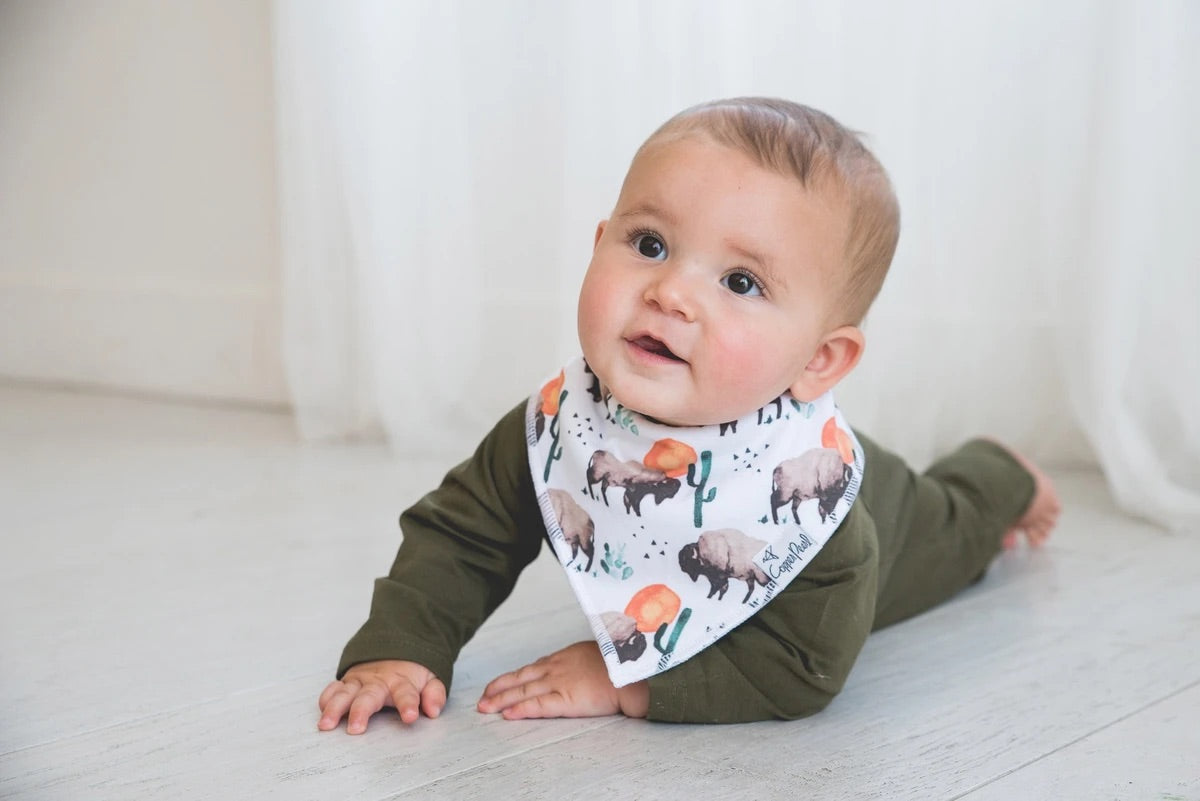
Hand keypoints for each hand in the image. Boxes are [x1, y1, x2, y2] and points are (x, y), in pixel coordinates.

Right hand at [317, 660, 445, 733]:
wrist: (395, 646)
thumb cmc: (411, 672)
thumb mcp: (430, 679)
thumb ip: (434, 694)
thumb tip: (434, 710)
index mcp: (401, 682)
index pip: (406, 693)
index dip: (408, 704)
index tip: (410, 716)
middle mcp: (377, 682)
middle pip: (368, 697)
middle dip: (361, 712)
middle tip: (356, 729)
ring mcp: (360, 681)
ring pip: (345, 694)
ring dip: (334, 709)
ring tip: (327, 724)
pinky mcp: (347, 682)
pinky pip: (333, 689)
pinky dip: (326, 698)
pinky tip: (322, 710)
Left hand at [477, 640, 648, 719]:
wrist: (634, 670)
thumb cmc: (624, 663)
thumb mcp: (597, 653)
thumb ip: (585, 661)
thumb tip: (585, 668)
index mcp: (566, 657)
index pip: (533, 668)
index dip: (514, 677)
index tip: (500, 683)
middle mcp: (557, 668)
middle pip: (521, 678)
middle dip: (499, 688)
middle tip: (483, 697)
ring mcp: (560, 682)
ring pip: (523, 692)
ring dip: (501, 700)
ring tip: (485, 708)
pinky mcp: (566, 699)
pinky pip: (538, 706)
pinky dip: (520, 710)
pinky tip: (507, 714)